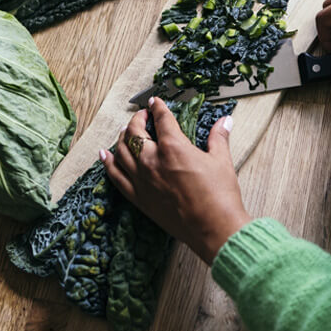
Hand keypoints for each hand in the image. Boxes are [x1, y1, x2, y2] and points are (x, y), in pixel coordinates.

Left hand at [100, 97, 250, 264]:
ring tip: (126, 131)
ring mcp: (142, 180)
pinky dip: (108, 163)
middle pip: (134, 132)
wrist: (214, 229)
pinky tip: (104, 155)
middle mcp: (152, 161)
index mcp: (173, 147)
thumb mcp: (221, 161)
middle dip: (137, 119)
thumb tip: (225, 121)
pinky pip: (116, 177)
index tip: (155, 102)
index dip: (158, 107)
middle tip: (142, 116)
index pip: (161, 119)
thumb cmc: (219, 196)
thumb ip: (219, 138)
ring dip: (122, 137)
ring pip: (121, 151)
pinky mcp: (139, 198)